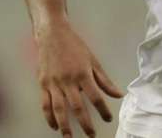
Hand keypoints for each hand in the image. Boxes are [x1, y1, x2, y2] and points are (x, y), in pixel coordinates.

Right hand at [35, 20, 124, 136]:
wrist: (52, 35)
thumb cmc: (75, 46)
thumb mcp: (93, 60)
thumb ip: (104, 80)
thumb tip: (118, 94)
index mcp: (83, 73)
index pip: (95, 96)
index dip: (102, 110)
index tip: (108, 119)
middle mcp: (68, 80)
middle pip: (77, 106)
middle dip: (85, 123)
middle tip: (91, 135)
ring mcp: (54, 83)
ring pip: (59, 109)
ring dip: (65, 125)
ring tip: (70, 137)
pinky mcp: (43, 84)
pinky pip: (45, 104)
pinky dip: (49, 117)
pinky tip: (55, 126)